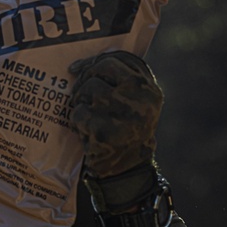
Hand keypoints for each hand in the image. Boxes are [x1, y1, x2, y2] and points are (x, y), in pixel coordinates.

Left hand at [69, 51, 162, 177]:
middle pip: (99, 70)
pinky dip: (77, 121)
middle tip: (81, 96)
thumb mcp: (133, 102)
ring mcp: (123, 114)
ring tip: (88, 116)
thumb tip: (77, 66)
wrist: (127, 168)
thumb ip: (118, 80)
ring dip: (80, 102)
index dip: (94, 61)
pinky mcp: (105, 131)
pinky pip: (78, 112)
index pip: (119, 58)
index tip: (78, 69)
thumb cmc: (125, 129)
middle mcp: (141, 98)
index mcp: (149, 89)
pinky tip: (86, 131)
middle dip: (84, 81)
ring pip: (87, 89)